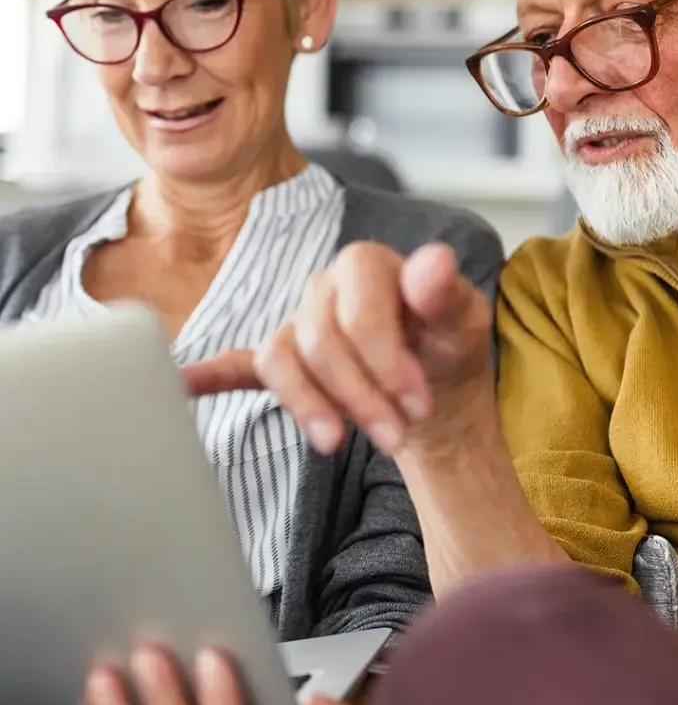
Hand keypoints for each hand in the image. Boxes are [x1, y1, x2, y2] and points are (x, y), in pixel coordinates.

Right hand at [182, 242, 493, 456]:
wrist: (434, 384)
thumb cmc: (448, 346)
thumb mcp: (465, 325)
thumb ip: (448, 295)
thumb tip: (434, 261)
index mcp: (367, 266)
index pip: (358, 310)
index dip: (385, 361)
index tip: (417, 403)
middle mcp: (324, 289)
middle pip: (318, 341)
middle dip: (358, 396)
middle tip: (396, 436)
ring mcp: (298, 324)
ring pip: (281, 360)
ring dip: (310, 405)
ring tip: (337, 443)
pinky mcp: (285, 361)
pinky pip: (239, 365)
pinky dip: (211, 375)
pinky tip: (185, 384)